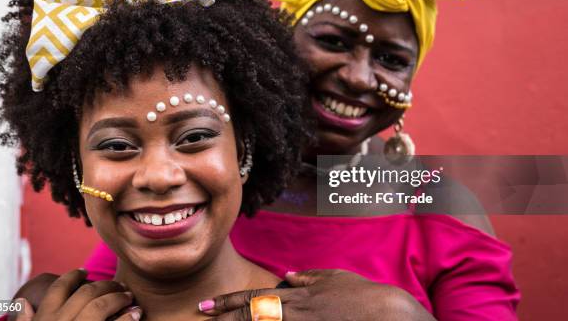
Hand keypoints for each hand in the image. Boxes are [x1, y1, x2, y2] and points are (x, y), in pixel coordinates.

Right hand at [11, 269, 141, 319]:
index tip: (84, 271)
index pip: (59, 289)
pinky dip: (128, 317)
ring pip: (101, 305)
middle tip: (118, 284)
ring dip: (119, 297)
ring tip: (130, 297)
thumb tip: (22, 301)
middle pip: (86, 293)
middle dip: (105, 285)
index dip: (72, 276)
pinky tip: (136, 314)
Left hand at [198, 269, 435, 319]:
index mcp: (297, 296)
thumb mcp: (333, 278)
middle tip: (203, 319)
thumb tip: (287, 275)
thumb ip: (308, 276)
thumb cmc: (361, 294)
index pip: (254, 297)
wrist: (387, 314)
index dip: (228, 302)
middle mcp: (295, 312)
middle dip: (224, 318)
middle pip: (252, 316)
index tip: (208, 306)